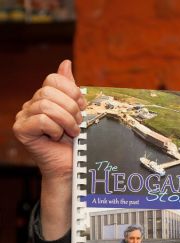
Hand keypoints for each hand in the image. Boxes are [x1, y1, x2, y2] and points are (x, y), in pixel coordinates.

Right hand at [13, 59, 85, 179]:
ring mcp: (23, 117)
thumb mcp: (78, 111)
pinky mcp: (21, 130)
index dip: (72, 92)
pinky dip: (55, 129)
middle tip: (77, 123)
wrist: (71, 166)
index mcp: (45, 97)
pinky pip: (41, 120)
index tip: (82, 107)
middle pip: (49, 91)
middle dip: (70, 108)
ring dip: (66, 120)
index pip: (53, 79)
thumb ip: (71, 89)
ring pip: (46, 105)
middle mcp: (31, 104)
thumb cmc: (76, 141)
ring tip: (71, 132)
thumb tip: (66, 63)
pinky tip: (58, 137)